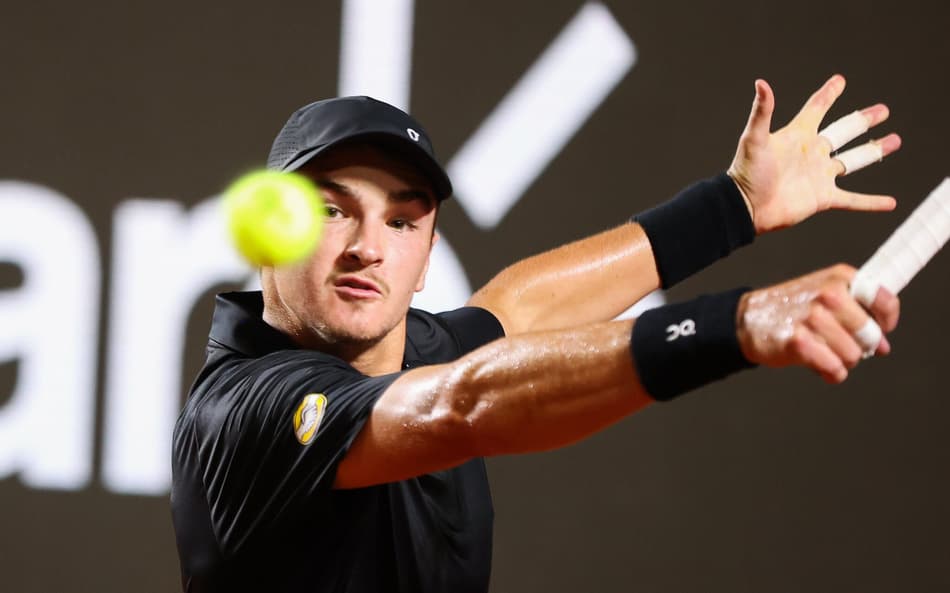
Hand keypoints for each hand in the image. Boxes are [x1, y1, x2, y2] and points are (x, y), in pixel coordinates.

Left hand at [727, 75, 901, 233]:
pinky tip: (890, 202)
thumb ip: (762, 111)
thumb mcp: (754, 138)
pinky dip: (871, 202)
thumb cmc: (746, 172)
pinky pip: (853, 200)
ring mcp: (819, 175)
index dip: (828, 94)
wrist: (746, 207)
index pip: (816, 108)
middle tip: (883, 110)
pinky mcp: (823, 198)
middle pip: (844, 132)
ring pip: (854, 160)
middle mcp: (812, 153)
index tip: (839, 80)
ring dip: (875, 151)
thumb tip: (761, 83)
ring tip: (895, 140)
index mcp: (798, 136)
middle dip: (863, 120)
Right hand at [736, 264, 899, 382]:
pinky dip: (831, 373)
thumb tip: (883, 346)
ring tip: (823, 352)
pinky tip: (820, 366)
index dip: (885, 322)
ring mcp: (814, 318)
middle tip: (840, 344)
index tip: (880, 330)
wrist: (745, 320)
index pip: (884, 301)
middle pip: (870, 335)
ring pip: (853, 355)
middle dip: (860, 347)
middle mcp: (829, 294)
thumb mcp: (824, 293)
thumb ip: (857, 313)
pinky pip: (834, 369)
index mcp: (840, 278)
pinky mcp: (800, 341)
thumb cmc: (789, 309)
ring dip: (842, 361)